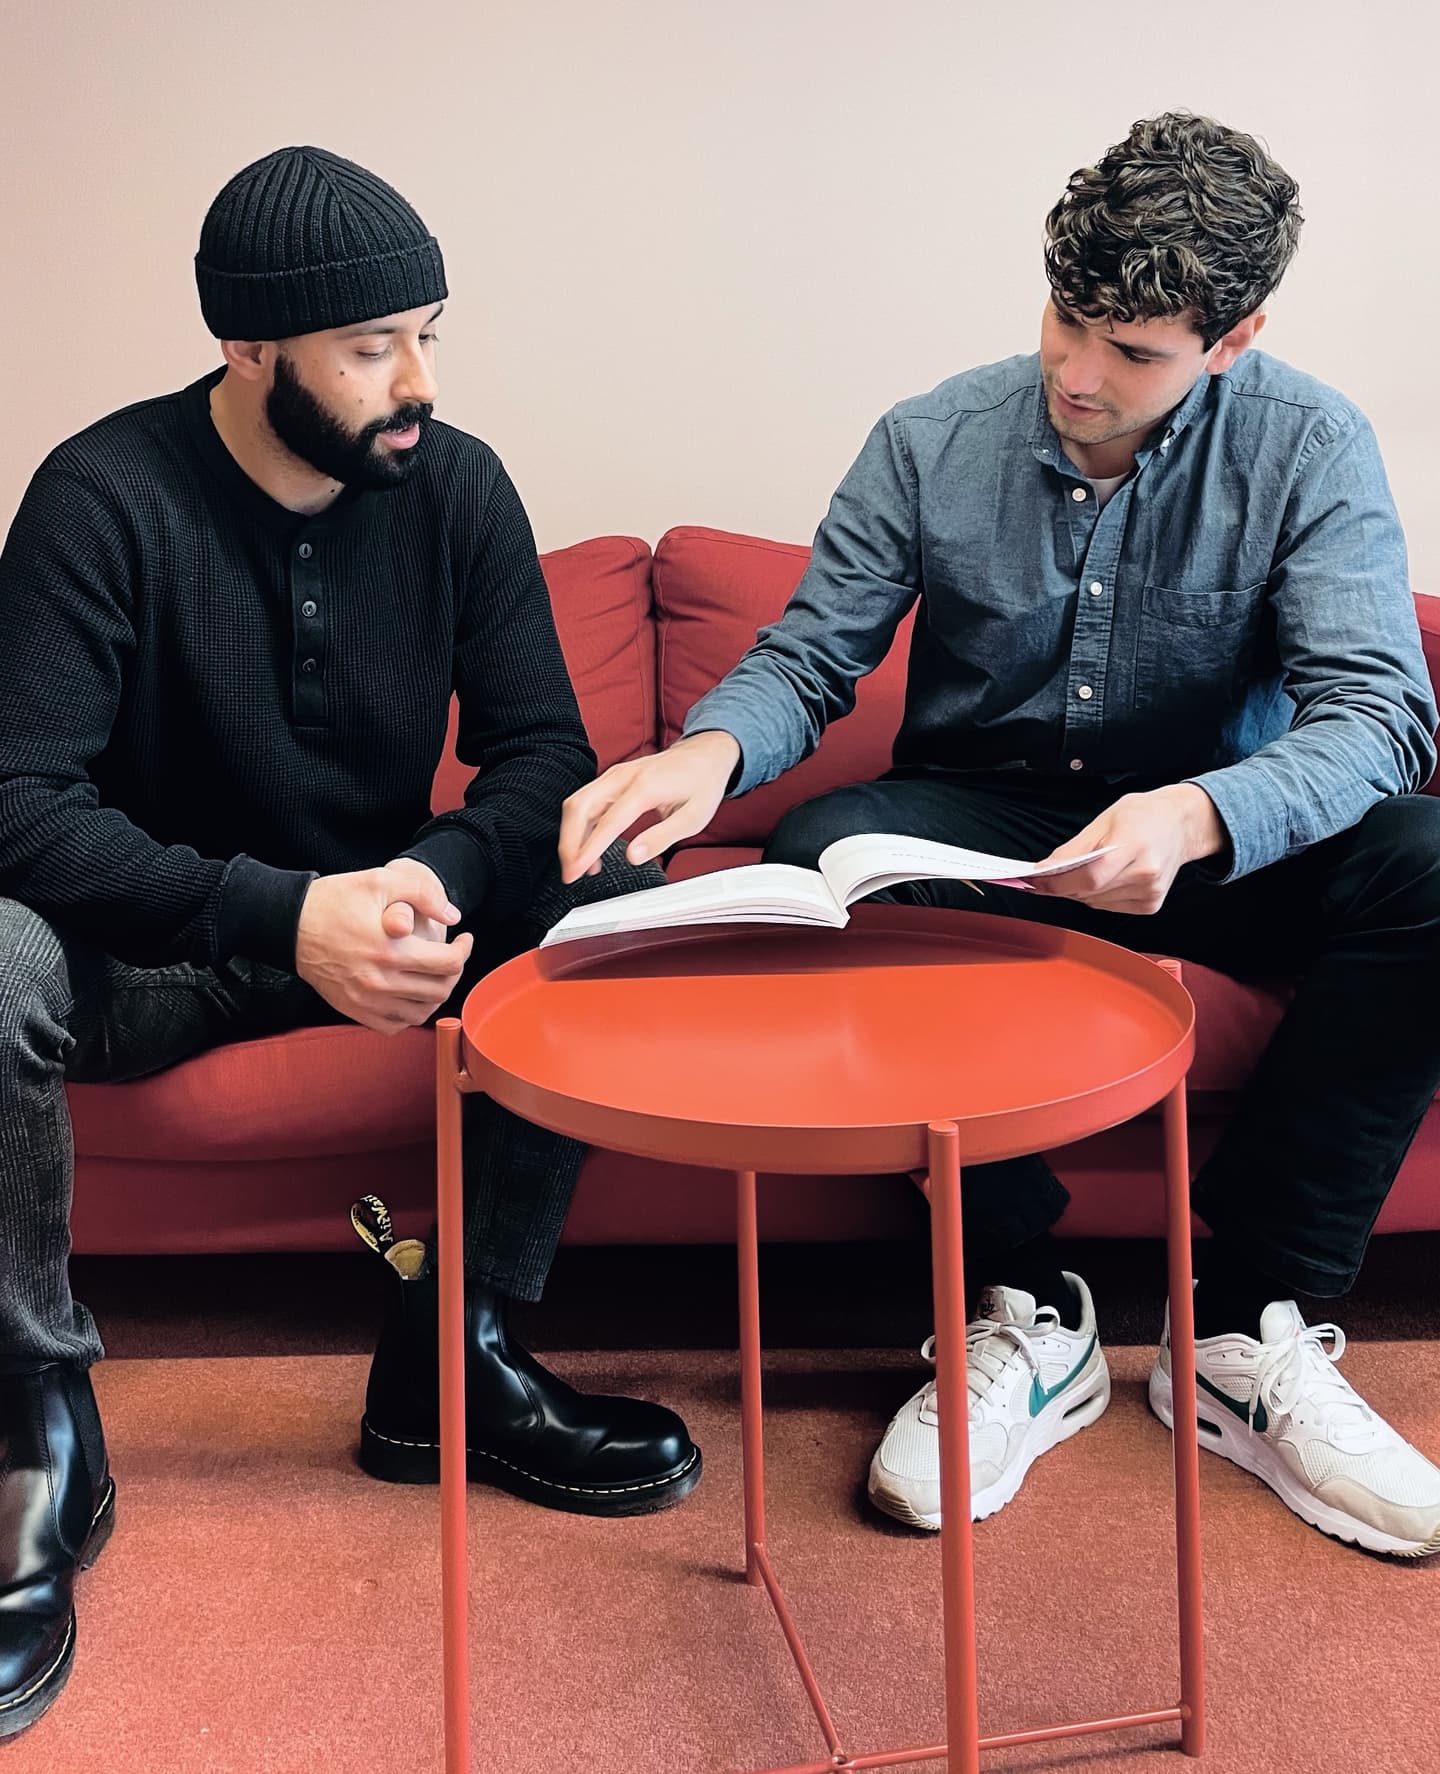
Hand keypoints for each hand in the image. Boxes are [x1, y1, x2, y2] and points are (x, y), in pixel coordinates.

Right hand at [296, 860, 473, 1033]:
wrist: (289, 924)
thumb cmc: (333, 900)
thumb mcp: (381, 881)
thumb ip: (424, 894)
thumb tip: (453, 917)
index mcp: (392, 950)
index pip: (449, 963)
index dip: (465, 950)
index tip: (463, 940)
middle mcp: (381, 981)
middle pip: (440, 990)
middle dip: (454, 971)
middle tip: (451, 956)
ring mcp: (366, 1000)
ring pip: (421, 1012)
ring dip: (435, 994)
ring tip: (433, 975)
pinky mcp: (353, 1010)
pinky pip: (394, 1024)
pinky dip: (409, 1013)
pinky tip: (409, 993)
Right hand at [558, 730, 740, 881]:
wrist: (705, 754)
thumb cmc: (702, 784)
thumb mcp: (694, 817)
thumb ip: (662, 837)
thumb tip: (633, 856)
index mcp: (645, 787)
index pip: (607, 822)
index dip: (589, 849)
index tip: (577, 871)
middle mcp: (623, 776)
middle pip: (579, 807)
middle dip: (569, 843)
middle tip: (571, 873)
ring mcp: (615, 774)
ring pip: (577, 803)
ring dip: (572, 835)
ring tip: (582, 866)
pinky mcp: (612, 778)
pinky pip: (585, 800)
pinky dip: (580, 825)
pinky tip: (590, 846)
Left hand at [1030, 785, 1227, 914]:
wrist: (1181, 825)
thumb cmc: (1145, 816)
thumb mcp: (1105, 820)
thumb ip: (1073, 848)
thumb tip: (1044, 869)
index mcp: (1135, 845)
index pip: (1089, 876)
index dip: (1058, 882)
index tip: (1035, 880)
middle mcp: (1146, 873)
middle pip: (1090, 891)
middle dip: (1062, 885)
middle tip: (1045, 877)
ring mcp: (1150, 892)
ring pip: (1096, 902)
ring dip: (1079, 891)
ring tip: (1077, 873)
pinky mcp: (1151, 904)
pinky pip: (1109, 906)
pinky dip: (1097, 896)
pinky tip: (1102, 879)